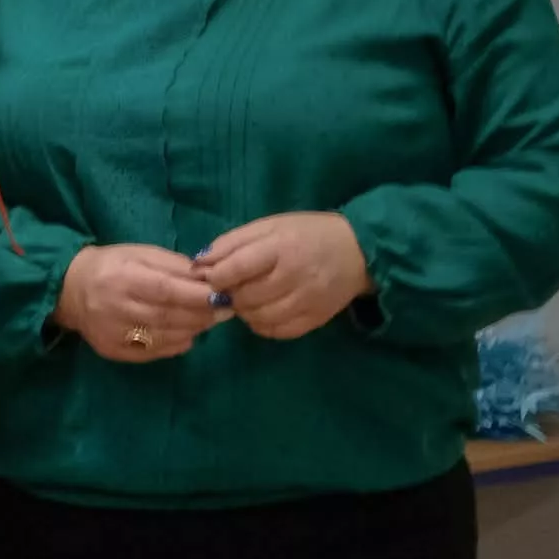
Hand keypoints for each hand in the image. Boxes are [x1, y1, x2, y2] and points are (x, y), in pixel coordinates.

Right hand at [53, 243, 229, 361]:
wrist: (68, 288)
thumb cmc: (111, 265)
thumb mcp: (140, 253)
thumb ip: (173, 265)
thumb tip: (208, 279)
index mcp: (122, 277)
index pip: (166, 290)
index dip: (197, 295)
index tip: (223, 295)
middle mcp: (116, 308)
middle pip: (168, 316)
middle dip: (202, 314)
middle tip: (224, 309)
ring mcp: (114, 334)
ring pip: (165, 337)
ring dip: (193, 329)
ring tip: (208, 319)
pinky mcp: (113, 351)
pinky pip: (154, 352)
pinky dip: (176, 344)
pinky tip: (186, 333)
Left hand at [195, 213, 370, 340]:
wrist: (358, 251)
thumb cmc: (306, 233)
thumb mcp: (269, 226)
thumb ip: (233, 243)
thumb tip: (200, 263)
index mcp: (281, 247)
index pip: (236, 268)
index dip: (216, 276)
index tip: (210, 276)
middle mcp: (295, 276)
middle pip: (245, 297)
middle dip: (229, 294)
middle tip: (229, 288)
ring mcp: (308, 301)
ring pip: (259, 317)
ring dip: (244, 311)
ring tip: (246, 298)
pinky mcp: (316, 319)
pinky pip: (278, 331)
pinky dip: (262, 325)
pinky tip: (262, 311)